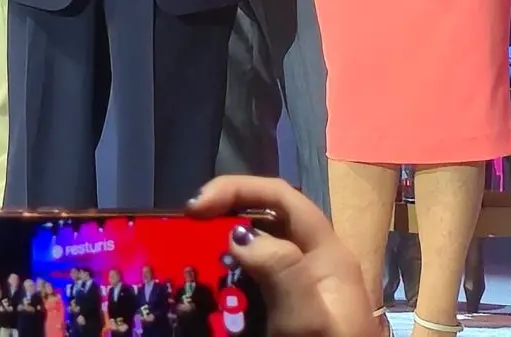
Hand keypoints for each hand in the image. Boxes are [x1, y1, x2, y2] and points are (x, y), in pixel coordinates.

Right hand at [189, 175, 374, 336]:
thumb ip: (282, 272)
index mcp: (328, 254)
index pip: (281, 196)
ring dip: (216, 249)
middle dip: (220, 218)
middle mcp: (313, 262)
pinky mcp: (283, 310)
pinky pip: (248, 281)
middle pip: (263, 218)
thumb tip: (239, 233)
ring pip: (252, 249)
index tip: (193, 209)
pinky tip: (202, 293)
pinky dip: (222, 278)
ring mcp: (298, 287)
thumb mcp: (306, 322)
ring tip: (186, 262)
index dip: (237, 189)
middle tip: (183, 234)